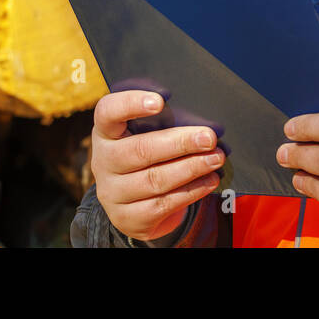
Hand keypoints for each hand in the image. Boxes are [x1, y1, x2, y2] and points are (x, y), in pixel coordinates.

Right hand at [90, 90, 225, 241]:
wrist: (136, 203)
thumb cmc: (148, 155)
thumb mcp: (146, 135)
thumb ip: (164, 123)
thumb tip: (200, 121)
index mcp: (106, 132)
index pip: (108, 112)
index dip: (131, 104)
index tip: (160, 101)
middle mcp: (103, 162)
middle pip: (140, 150)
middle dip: (180, 143)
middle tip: (209, 138)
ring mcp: (112, 193)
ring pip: (154, 180)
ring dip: (191, 168)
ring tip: (215, 158)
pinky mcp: (127, 217)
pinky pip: (162, 204)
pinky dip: (191, 191)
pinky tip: (209, 180)